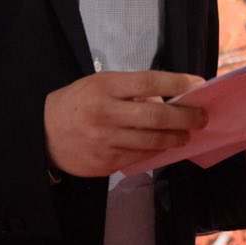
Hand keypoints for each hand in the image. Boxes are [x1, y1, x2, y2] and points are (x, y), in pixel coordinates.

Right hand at [44, 70, 207, 177]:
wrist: (43, 134)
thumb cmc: (77, 103)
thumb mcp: (99, 84)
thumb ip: (130, 90)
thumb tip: (168, 99)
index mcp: (104, 87)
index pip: (149, 82)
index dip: (177, 83)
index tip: (198, 84)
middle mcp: (106, 113)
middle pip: (156, 115)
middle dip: (185, 117)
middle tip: (202, 116)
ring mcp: (106, 141)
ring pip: (152, 141)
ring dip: (175, 137)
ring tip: (186, 133)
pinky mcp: (106, 162)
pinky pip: (140, 157)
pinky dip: (156, 151)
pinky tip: (163, 146)